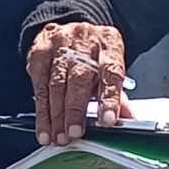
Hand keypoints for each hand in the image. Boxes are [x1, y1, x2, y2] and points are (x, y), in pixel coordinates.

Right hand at [26, 22, 128, 143]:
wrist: (70, 31)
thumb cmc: (93, 56)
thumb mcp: (110, 70)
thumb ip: (118, 96)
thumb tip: (129, 119)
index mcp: (109, 46)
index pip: (111, 72)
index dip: (109, 98)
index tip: (107, 120)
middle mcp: (84, 42)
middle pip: (79, 78)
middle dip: (75, 109)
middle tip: (74, 133)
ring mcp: (60, 45)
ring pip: (56, 84)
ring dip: (56, 115)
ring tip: (58, 136)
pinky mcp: (39, 52)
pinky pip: (39, 85)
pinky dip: (41, 111)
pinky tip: (45, 127)